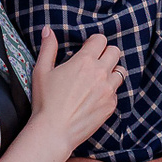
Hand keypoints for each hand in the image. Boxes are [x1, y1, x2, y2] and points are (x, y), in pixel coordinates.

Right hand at [29, 30, 122, 150]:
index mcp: (84, 61)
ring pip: (120, 71)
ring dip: (111, 71)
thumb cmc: (45, 101)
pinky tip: (96, 96)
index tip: (88, 49)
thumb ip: (48, 48)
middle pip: (115, 52)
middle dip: (106, 54)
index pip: (101, 40)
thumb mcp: (41, 71)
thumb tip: (48, 30)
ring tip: (98, 79)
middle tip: (94, 62)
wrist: (54, 131)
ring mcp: (108, 90)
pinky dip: (109, 91)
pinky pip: (117, 92)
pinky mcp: (111, 105)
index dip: (94, 43)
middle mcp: (100, 73)